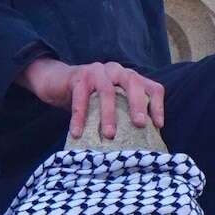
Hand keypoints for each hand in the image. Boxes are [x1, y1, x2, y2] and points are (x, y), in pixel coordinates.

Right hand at [17, 57, 164, 138]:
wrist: (57, 81)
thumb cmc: (89, 98)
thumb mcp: (110, 103)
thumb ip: (124, 114)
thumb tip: (140, 143)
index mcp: (128, 77)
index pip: (151, 87)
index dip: (158, 105)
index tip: (158, 126)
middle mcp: (116, 70)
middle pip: (133, 82)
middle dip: (138, 104)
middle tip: (139, 124)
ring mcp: (97, 71)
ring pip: (107, 90)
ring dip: (108, 114)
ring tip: (109, 134)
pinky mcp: (78, 77)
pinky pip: (81, 97)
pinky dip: (80, 116)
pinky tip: (77, 133)